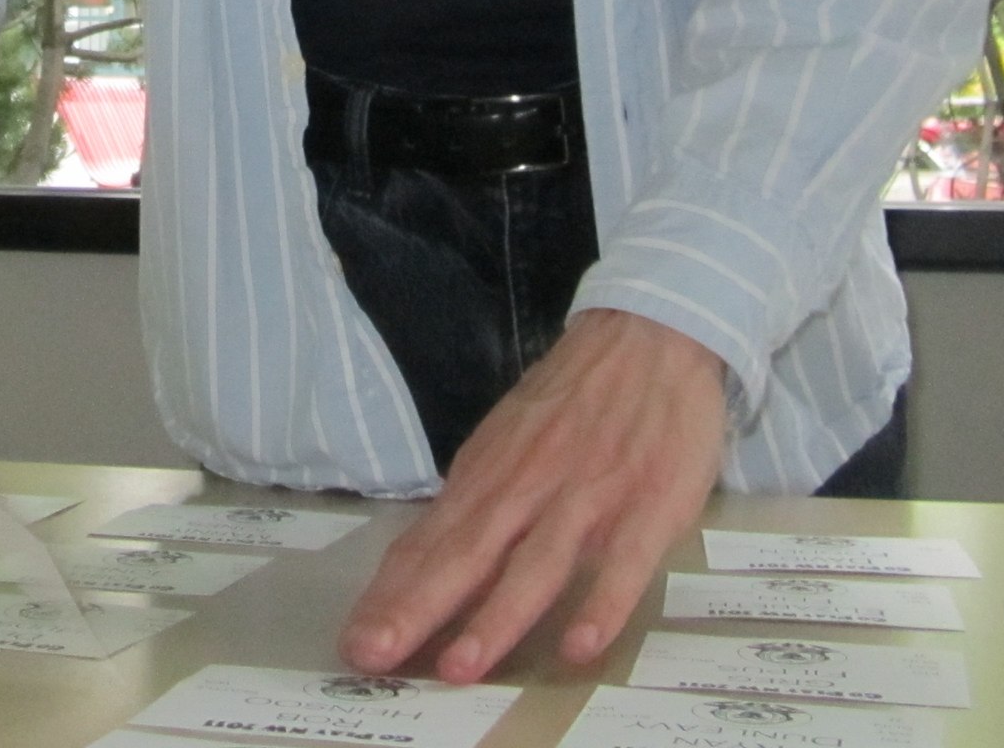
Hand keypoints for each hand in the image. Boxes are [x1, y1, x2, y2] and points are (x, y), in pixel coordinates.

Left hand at [340, 310, 726, 682]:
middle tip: (374, 657)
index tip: (355, 641)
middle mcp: (528, 487)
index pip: (430, 541)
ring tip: (460, 668)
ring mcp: (588, 496)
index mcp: (490, 474)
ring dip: (498, 617)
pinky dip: (602, 603)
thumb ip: (471, 504)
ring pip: (536, 565)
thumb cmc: (573, 398)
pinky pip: (624, 563)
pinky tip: (579, 644)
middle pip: (466, 555)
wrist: (648, 334)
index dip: (392, 594)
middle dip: (418, 609)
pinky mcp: (648, 505)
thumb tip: (417, 563)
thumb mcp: (507, 440)